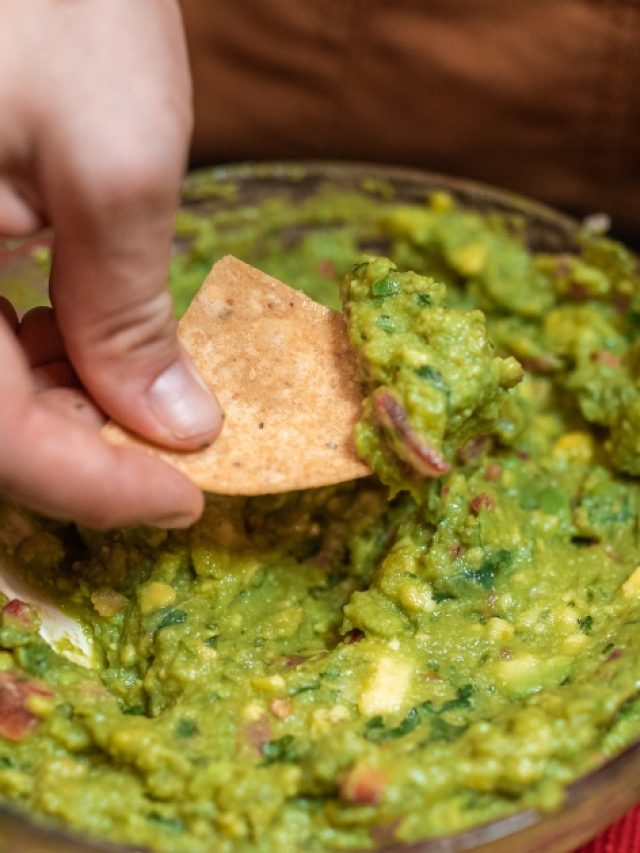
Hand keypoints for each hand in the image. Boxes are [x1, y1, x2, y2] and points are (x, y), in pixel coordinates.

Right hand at [0, 0, 221, 528]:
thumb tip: (175, 427)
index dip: (94, 489)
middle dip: (82, 453)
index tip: (186, 502)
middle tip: (173, 451)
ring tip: (139, 390)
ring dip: (61, 408)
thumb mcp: (112, 166)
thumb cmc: (57, 0)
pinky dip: (34, 356)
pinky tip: (81, 338)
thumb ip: (129, 315)